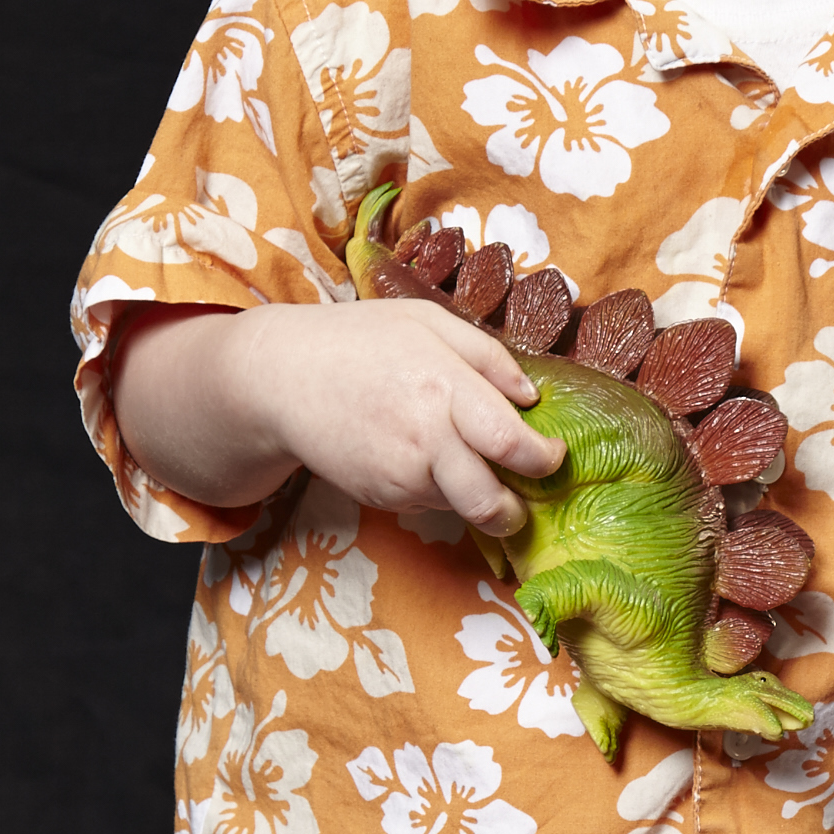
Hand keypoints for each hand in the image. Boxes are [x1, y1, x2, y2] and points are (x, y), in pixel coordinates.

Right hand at [115, 300, 563, 533]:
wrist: (281, 379)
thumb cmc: (358, 341)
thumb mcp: (426, 321)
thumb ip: (487, 356)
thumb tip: (532, 397)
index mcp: (444, 387)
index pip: (511, 444)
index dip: (543, 459)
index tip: (551, 455)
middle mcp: (425, 439)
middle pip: (491, 503)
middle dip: (515, 511)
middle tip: (523, 497)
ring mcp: (400, 475)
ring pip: (461, 505)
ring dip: (473, 493)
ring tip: (458, 457)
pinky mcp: (381, 497)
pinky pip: (428, 502)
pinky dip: (437, 488)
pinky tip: (417, 454)